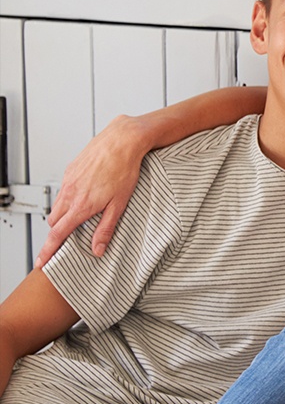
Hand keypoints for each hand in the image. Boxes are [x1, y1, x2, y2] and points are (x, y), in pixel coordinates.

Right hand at [34, 115, 149, 266]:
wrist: (121, 141)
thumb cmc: (125, 170)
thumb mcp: (120, 204)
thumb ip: (106, 228)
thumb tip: (97, 249)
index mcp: (81, 206)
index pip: (58, 234)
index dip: (48, 250)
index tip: (41, 262)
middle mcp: (70, 194)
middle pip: (54, 221)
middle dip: (58, 232)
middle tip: (68, 238)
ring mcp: (68, 181)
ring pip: (57, 205)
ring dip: (63, 214)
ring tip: (79, 216)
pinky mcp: (70, 171)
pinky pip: (63, 190)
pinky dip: (68, 198)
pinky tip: (84, 195)